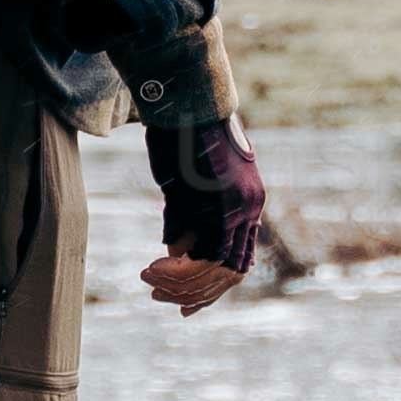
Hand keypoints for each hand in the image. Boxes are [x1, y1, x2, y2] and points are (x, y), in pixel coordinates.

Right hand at [143, 117, 264, 313]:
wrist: (186, 100)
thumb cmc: (184, 135)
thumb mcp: (192, 182)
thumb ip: (192, 216)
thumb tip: (177, 249)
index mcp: (251, 202)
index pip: (240, 261)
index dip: (215, 287)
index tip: (188, 301)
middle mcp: (248, 209)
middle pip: (229, 271)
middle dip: (196, 292)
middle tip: (164, 300)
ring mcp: (231, 208)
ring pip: (212, 268)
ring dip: (179, 282)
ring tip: (150, 281)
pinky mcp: (209, 204)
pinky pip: (195, 254)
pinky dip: (173, 268)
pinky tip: (152, 268)